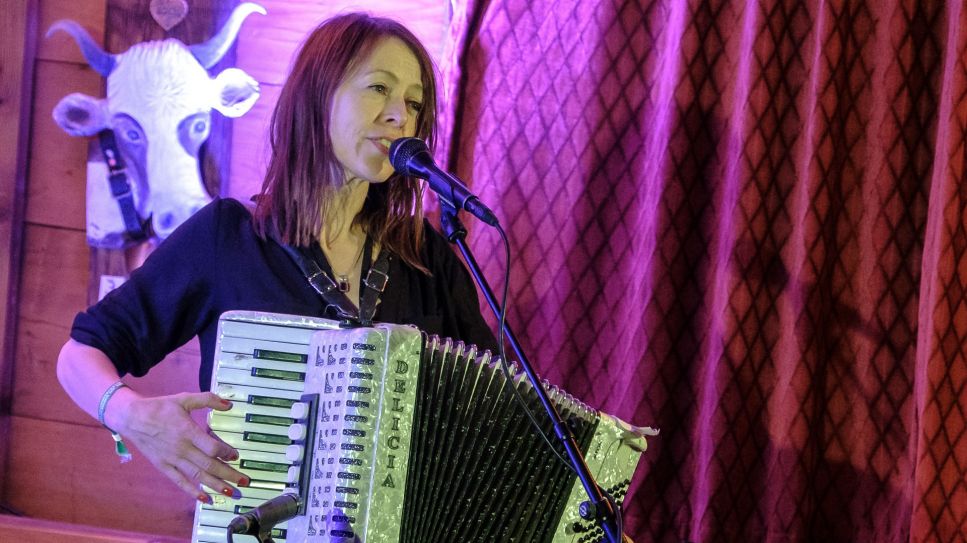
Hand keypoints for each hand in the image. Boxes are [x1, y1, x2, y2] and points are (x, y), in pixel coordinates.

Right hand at [110, 391, 246, 501]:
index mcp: (188, 431)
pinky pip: (180, 482)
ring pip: (198, 476)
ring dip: (216, 485)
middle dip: (229, 474)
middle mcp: (182, 448)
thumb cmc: (160, 407)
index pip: (212, 448)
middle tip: (244, 482)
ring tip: (231, 493)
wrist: (131, 418)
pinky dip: (193, 492)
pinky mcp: (163, 466)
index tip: (236, 456)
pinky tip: (205, 499)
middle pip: (209, 465)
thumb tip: (229, 404)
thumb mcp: (184, 399)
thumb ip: (208, 399)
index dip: (226, 453)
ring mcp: (172, 459)